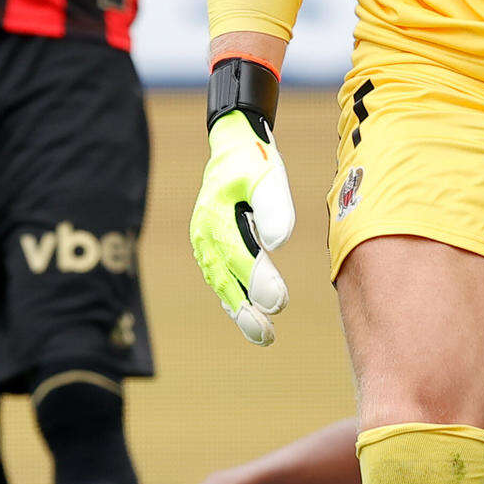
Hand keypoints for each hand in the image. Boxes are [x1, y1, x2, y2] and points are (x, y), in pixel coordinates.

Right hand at [191, 110, 293, 344]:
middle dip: (247, 306)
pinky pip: (221, 280)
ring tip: (264, 337)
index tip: (279, 303)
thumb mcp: (267, 175)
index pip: (238, 255)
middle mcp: (205, 234)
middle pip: (225, 277)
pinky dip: (235, 300)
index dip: (258, 281)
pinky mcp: (212, 248)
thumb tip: (278, 242)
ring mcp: (205, 244)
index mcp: (216, 215)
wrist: (233, 147)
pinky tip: (251, 319)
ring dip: (241, 312)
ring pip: (221, 284)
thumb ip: (273, 205)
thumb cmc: (254, 161)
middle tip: (269, 330)